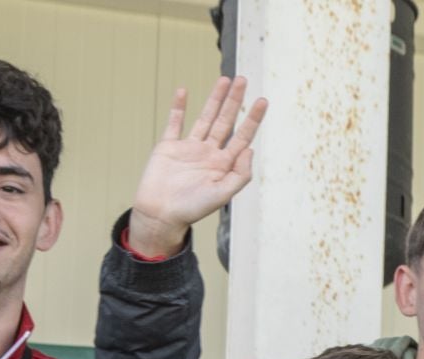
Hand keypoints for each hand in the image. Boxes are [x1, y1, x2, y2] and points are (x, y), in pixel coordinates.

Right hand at [127, 77, 266, 258]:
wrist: (161, 213)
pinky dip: (178, 107)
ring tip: (224, 80)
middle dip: (235, 101)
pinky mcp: (168, 146)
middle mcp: (209, 153)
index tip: (262, 100)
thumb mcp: (223, 194)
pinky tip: (183, 92)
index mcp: (224, 164)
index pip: (243, 136)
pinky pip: (174, 122)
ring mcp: (189, 148)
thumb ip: (240, 174)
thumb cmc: (193, 208)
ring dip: (214, 99)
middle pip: (225, 121)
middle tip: (244, 80)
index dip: (253, 118)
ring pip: (204, 117)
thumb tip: (250, 149)